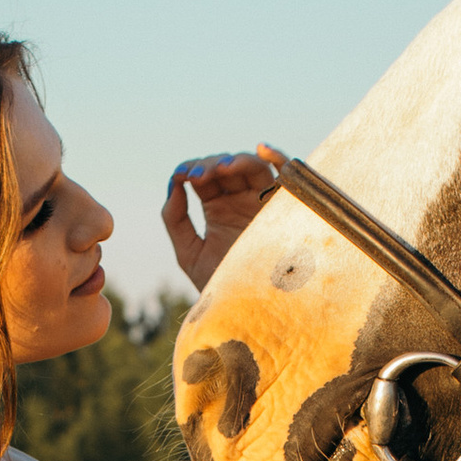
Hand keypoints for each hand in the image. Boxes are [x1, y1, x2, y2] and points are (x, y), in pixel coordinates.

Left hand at [162, 147, 284, 286]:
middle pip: (227, 167)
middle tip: (198, 177)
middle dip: (210, 165)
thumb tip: (173, 185)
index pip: (204, 177)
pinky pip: (287, 178)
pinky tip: (261, 149)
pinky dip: (278, 158)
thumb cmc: (220, 287)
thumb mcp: (189, 254)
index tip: (181, 177)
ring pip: (253, 166)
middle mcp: (241, 201)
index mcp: (218, 209)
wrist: (245, 311)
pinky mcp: (283, 211)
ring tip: (221, 171)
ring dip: (236, 161)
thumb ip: (176, 220)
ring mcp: (263, 203)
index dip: (192, 169)